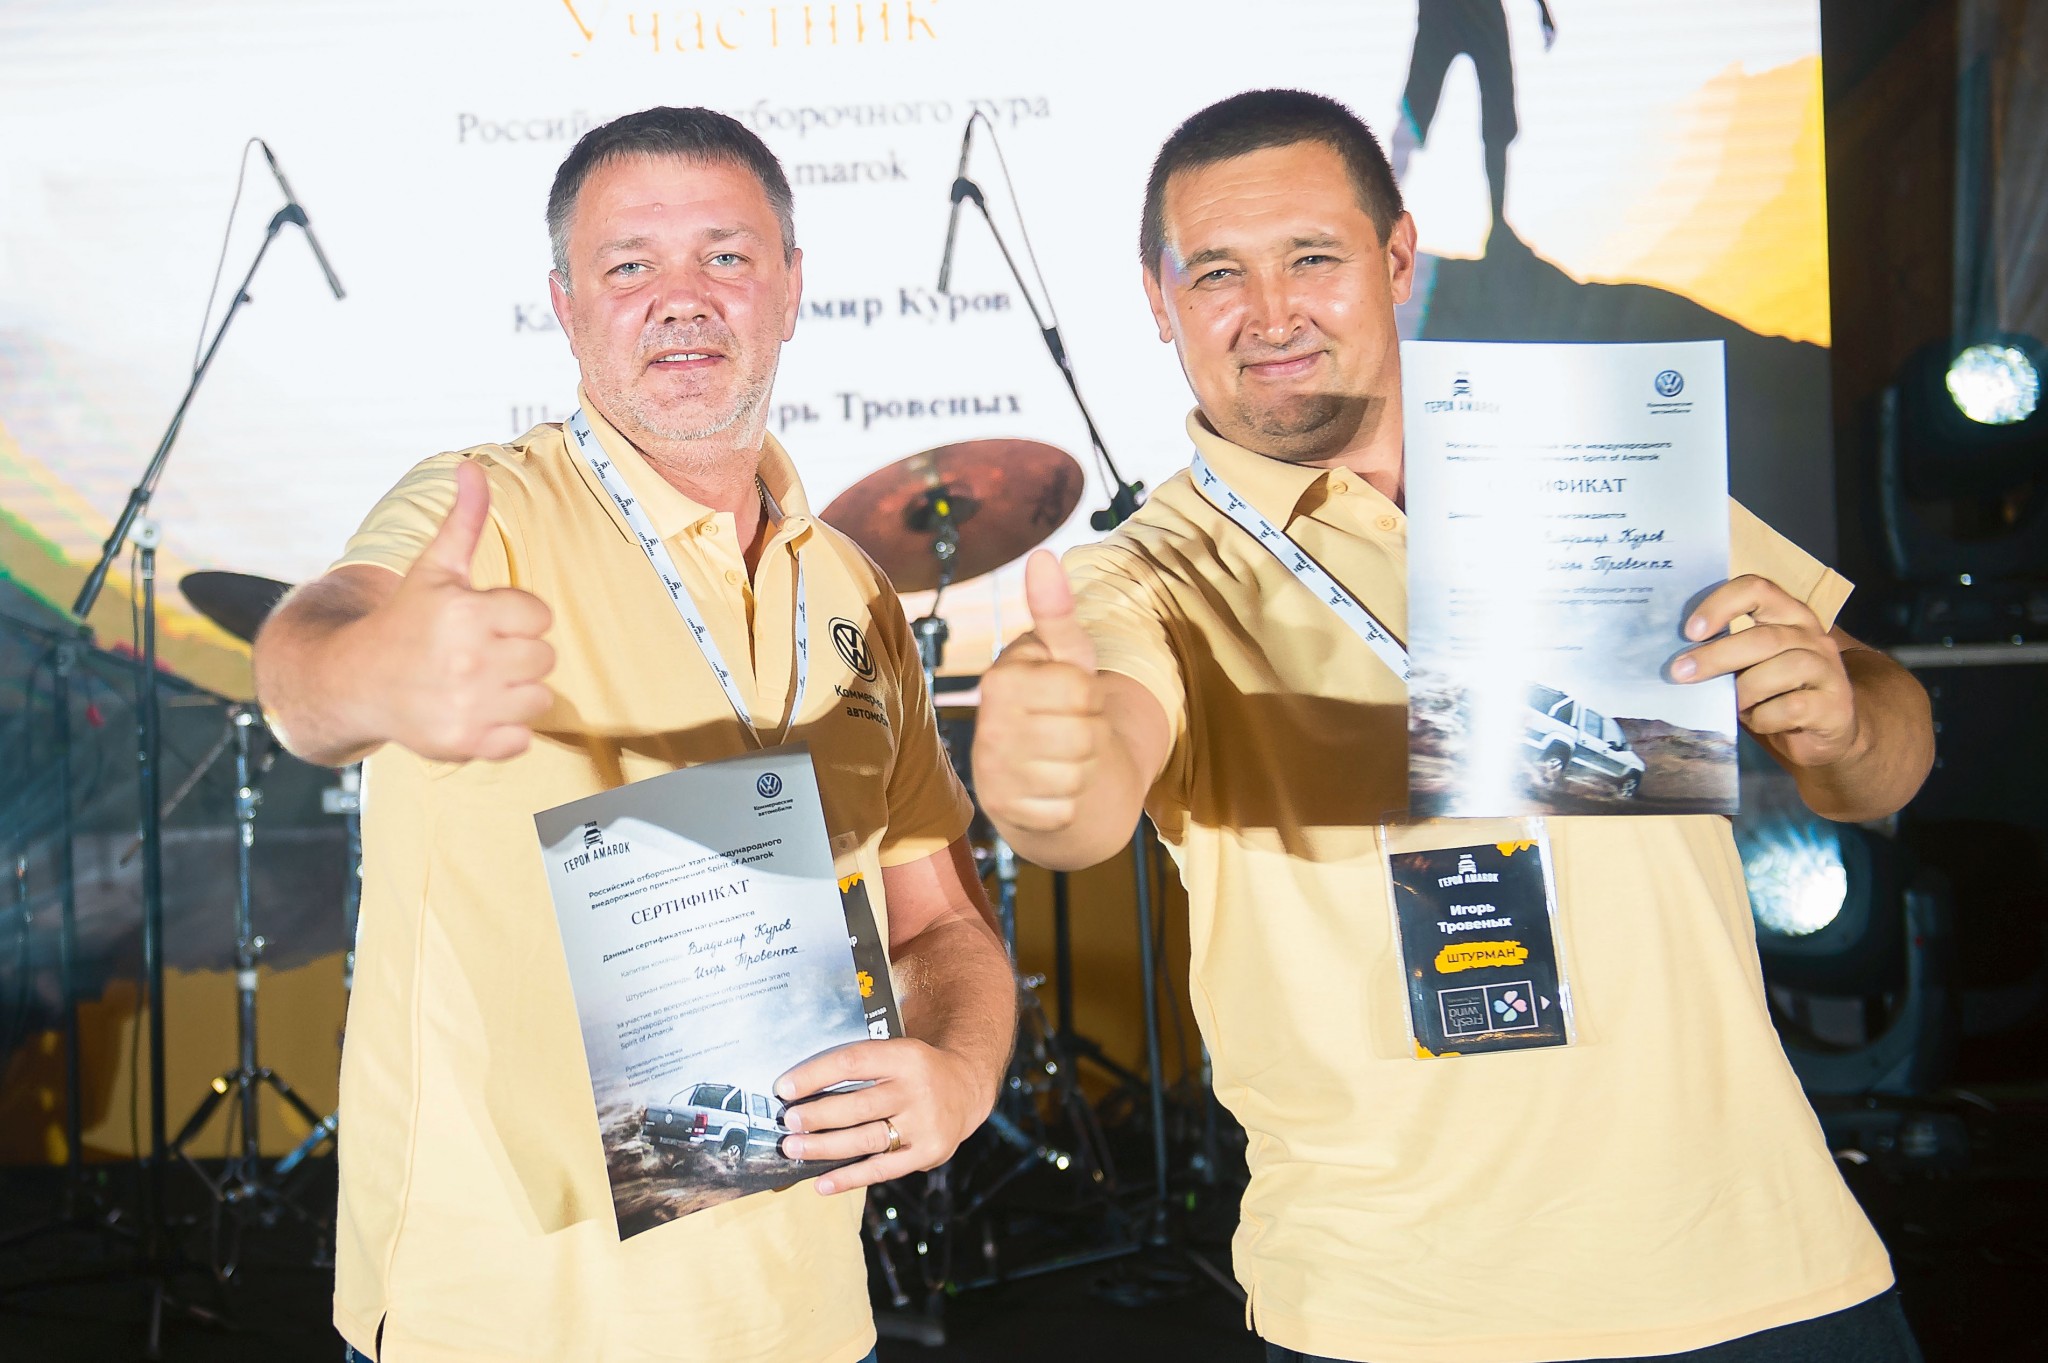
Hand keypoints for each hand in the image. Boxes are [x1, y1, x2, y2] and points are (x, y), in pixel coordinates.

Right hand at [360, 460, 555, 760]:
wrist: (354, 681)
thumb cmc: (405, 620)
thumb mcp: (433, 568)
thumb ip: (463, 520)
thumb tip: (471, 466)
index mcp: (466, 612)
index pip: (541, 617)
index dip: (518, 617)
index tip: (485, 620)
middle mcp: (468, 659)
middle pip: (545, 658)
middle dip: (518, 654)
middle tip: (479, 653)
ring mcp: (467, 704)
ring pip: (540, 699)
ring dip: (515, 693)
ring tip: (478, 683)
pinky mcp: (465, 743)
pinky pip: (522, 739)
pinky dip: (504, 732)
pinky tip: (473, 712)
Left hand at [774, 1038, 987, 1194]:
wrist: (966, 1088)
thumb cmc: (916, 1071)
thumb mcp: (897, 1052)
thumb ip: (862, 1065)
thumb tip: (803, 1086)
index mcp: (905, 1056)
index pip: (853, 1062)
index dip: (816, 1075)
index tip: (785, 1087)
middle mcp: (916, 1090)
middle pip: (858, 1106)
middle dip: (817, 1116)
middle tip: (789, 1123)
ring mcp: (924, 1125)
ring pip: (866, 1140)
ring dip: (825, 1147)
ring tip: (794, 1149)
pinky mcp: (928, 1153)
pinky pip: (882, 1170)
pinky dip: (849, 1178)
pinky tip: (822, 1183)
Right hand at [971, 551, 1106, 834]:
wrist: (1045, 775)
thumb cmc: (1060, 706)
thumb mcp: (1065, 657)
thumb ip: (1057, 612)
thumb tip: (1043, 556)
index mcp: (1002, 679)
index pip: (1080, 689)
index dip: (1092, 696)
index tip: (1075, 696)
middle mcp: (989, 725)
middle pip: (1082, 735)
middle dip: (1090, 734)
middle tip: (1071, 731)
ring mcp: (993, 772)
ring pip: (1076, 774)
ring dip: (1082, 770)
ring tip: (1064, 760)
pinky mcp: (1005, 812)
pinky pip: (1065, 808)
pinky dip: (1070, 803)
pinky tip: (1055, 791)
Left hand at [1672, 574, 1857, 768]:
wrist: (1823, 732)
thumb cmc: (1774, 692)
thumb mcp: (1748, 666)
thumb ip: (1724, 653)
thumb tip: (1676, 660)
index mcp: (1787, 614)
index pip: (1757, 589)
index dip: (1721, 604)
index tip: (1690, 631)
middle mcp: (1812, 635)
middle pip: (1763, 637)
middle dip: (1716, 656)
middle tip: (1680, 673)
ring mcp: (1827, 669)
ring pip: (1780, 670)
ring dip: (1743, 691)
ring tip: (1729, 704)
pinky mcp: (1834, 705)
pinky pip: (1792, 707)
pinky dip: (1765, 717)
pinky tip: (1757, 720)